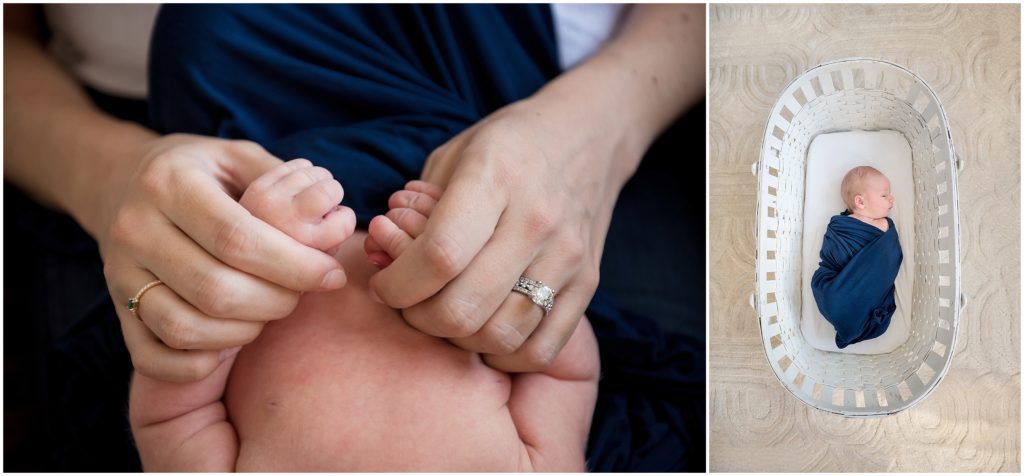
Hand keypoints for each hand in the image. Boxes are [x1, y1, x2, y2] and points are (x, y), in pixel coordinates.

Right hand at [99, 135, 348, 381]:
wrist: (120, 182)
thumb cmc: (201, 172)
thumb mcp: (239, 156)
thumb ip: (285, 183)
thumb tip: (334, 221)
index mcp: (169, 183)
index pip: (237, 239)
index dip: (294, 265)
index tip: (332, 275)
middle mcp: (135, 229)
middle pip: (216, 290)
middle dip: (277, 301)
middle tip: (304, 294)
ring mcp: (118, 274)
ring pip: (185, 328)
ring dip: (244, 333)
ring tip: (270, 312)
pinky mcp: (115, 310)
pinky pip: (154, 357)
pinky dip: (200, 362)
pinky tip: (231, 340)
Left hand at [368, 98, 626, 371]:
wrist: (587, 134)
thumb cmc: (507, 145)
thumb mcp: (453, 156)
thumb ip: (414, 211)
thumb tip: (377, 257)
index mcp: (494, 178)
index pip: (438, 256)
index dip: (398, 284)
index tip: (383, 285)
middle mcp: (536, 220)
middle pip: (464, 307)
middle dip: (419, 318)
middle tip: (408, 304)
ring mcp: (567, 255)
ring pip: (500, 336)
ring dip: (459, 340)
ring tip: (445, 316)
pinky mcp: (588, 282)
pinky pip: (541, 348)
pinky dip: (504, 354)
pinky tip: (485, 331)